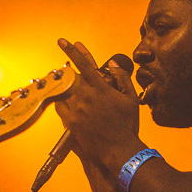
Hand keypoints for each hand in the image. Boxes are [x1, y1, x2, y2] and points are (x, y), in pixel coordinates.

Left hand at [54, 39, 143, 171]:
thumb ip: (122, 78)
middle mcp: (87, 97)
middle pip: (72, 78)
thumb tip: (111, 64)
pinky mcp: (71, 122)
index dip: (73, 51)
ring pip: (65, 91)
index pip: (84, 64)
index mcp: (101, 89)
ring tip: (76, 96)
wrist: (120, 150)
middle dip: (71, 75)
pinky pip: (60, 106)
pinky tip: (69, 103)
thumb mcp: (131, 99)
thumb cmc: (127, 125)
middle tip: (74, 78)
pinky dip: (62, 102)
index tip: (63, 41)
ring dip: (68, 89)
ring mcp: (77, 110)